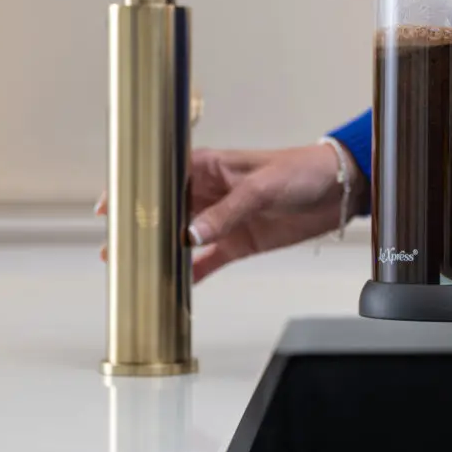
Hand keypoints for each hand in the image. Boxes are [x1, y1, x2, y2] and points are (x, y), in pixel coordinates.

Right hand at [95, 143, 367, 281]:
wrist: (341, 189)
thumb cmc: (303, 170)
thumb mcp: (264, 185)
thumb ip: (228, 210)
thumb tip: (192, 234)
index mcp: (214, 166)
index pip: (166, 174)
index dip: (137, 188)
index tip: (110, 205)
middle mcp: (214, 193)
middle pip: (168, 210)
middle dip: (142, 225)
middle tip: (115, 245)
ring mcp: (226, 219)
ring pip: (183, 238)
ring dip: (160, 251)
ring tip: (131, 267)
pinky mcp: (241, 242)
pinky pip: (208, 261)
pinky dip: (191, 273)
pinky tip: (174, 285)